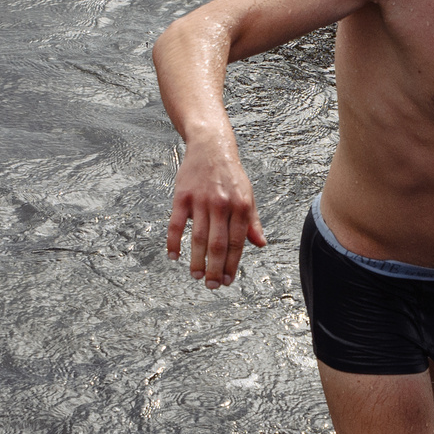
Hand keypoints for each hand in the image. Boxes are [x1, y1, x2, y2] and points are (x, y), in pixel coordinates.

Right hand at [167, 137, 266, 288]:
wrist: (211, 147)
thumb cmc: (231, 175)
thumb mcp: (248, 196)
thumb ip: (252, 222)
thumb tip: (261, 244)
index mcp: (241, 206)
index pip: (236, 242)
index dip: (232, 264)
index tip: (227, 281)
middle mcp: (222, 204)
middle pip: (217, 244)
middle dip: (214, 269)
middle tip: (211, 286)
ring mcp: (201, 200)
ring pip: (197, 237)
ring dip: (196, 260)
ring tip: (195, 276)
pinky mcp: (182, 196)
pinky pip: (176, 224)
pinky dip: (173, 242)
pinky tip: (173, 256)